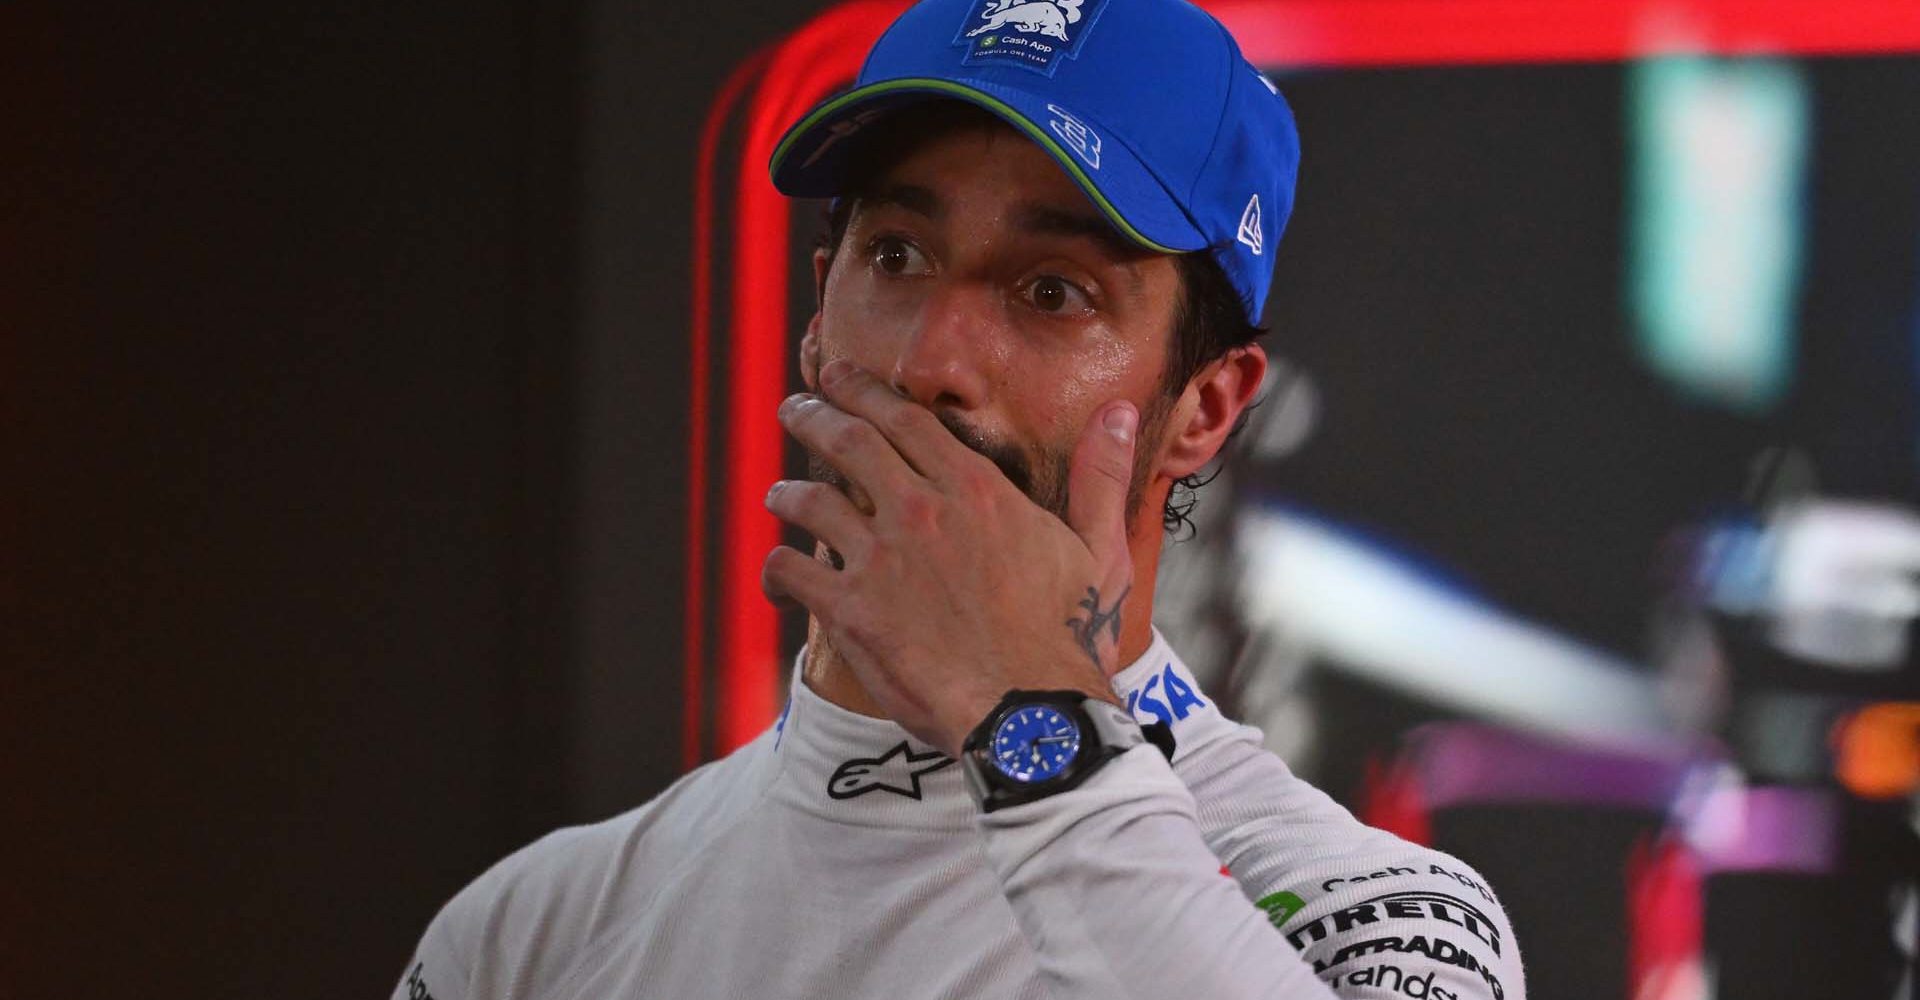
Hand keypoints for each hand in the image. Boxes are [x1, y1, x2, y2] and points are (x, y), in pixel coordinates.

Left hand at [762, 360, 1138, 756]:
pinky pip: (792, 571)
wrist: (1030, 712)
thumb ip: (1101, 477)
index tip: (839, 378)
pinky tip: (777, 575)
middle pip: (850, 442)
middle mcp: (920, 511)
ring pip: (811, 502)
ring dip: (788, 494)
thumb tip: (1121, 413)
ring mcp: (880, 558)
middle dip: (814, 416)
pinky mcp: (851, 609)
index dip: (865, 392)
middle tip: (794, 408)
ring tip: (779, 495)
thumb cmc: (1070, 638)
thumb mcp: (1100, 550)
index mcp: (976, 490)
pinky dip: (777, 569)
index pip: (906, 421)